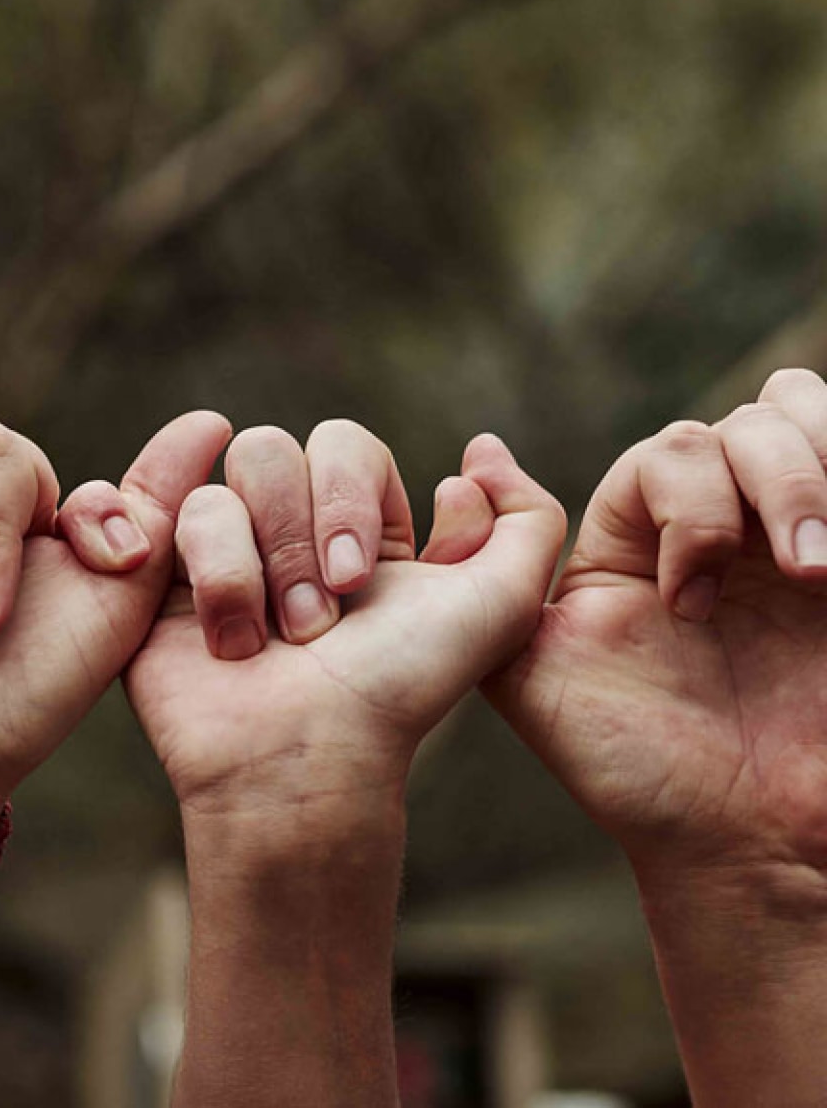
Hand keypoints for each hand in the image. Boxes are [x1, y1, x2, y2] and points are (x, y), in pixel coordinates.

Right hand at [128, 423, 565, 833]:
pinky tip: (231, 643)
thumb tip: (482, 448)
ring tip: (274, 641)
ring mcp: (222, 551)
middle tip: (316, 621)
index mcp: (360, 528)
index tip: (360, 579)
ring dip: (262, 565)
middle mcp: (287, 531)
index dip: (348, 497)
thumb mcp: (501, 604)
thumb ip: (530, 519)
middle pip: (275, 449)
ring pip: (231, 481)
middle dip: (299, 535)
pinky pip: (183, 515)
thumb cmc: (400, 689)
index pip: (343, 444)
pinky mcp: (169, 576)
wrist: (307, 759)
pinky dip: (219, 579)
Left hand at [489, 369, 826, 893]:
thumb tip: (474, 455)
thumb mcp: (532, 671)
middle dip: (771, 481)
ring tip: (819, 571)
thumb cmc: (635, 769)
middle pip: (747, 425)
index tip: (689, 608)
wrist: (745, 845)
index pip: (671, 450)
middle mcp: (720, 527)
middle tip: (793, 575)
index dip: (689, 507)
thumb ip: (490, 565)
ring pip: (806, 420)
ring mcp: (795, 545)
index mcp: (639, 540)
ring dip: (811, 478)